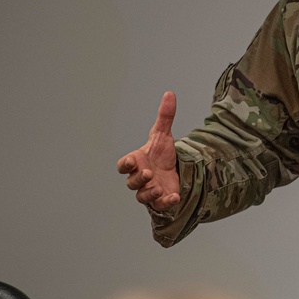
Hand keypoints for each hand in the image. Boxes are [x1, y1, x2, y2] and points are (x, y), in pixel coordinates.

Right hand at [117, 91, 180, 210]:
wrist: (173, 170)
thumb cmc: (161, 154)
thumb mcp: (164, 134)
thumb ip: (165, 116)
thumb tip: (170, 93)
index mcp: (136, 162)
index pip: (124, 165)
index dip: (126, 164)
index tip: (133, 161)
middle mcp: (140, 177)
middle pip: (131, 183)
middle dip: (138, 179)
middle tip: (148, 174)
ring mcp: (149, 190)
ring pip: (142, 196)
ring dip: (149, 193)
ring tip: (158, 187)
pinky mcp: (161, 199)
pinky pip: (159, 205)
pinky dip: (165, 203)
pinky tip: (175, 197)